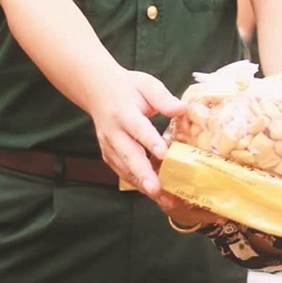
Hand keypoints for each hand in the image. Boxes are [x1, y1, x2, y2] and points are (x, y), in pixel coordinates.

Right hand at [89, 69, 182, 198]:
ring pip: (125, 168)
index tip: (163, 153)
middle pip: (129, 155)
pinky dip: (138, 184)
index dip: (150, 141)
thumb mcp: (147, 85)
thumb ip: (163, 98)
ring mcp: (109, 147)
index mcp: (124, 112)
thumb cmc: (128, 88)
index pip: (138, 128)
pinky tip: (154, 194)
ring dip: (142, 184)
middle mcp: (113, 133)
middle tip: (156, 189)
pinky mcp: (109, 156)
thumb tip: (183, 109)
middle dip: (143, 173)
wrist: (98, 91)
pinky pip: (123, 172)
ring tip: (161, 198)